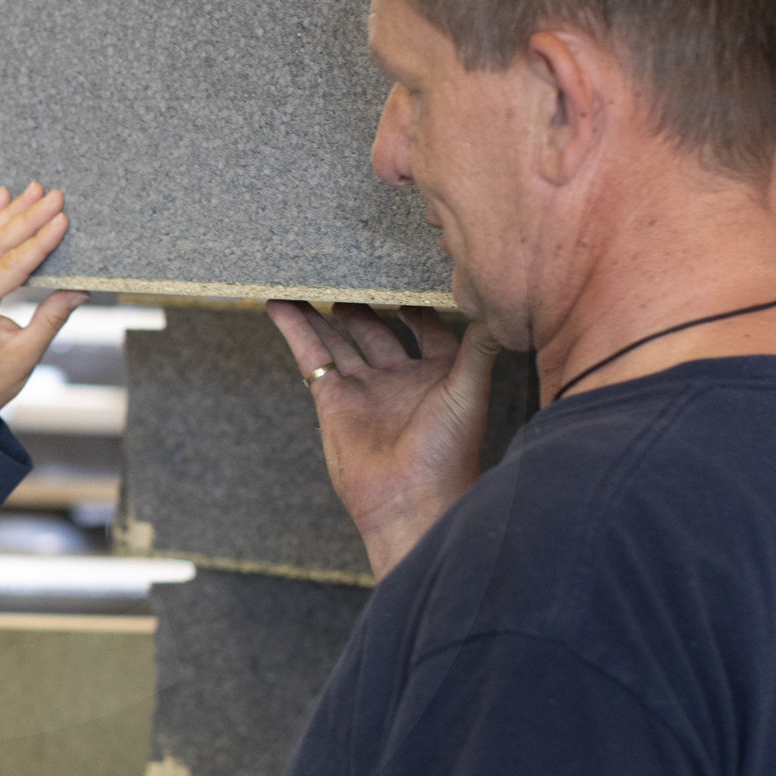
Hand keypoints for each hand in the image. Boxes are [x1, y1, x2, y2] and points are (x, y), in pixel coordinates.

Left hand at [0, 183, 91, 429]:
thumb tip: (81, 290)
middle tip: (55, 194)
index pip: (13, 265)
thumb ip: (52, 318)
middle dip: (28, 217)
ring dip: (10, 212)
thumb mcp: (27, 354)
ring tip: (33, 188)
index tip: (62, 219)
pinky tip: (1, 198)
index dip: (40, 240)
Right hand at [266, 301, 497, 576]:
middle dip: (366, 305)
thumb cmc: (448, 452)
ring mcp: (364, 389)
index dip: (419, 306)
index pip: (428, 330)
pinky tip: (279, 304)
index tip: (408, 276)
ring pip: (340, 340)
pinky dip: (294, 329)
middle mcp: (399, 380)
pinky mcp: (332, 399)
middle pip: (378, 332)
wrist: (410, 501)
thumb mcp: (470, 390)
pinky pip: (311, 355)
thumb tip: (496, 306)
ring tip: (309, 281)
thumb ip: (479, 346)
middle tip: (352, 273)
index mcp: (438, 376)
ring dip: (324, 313)